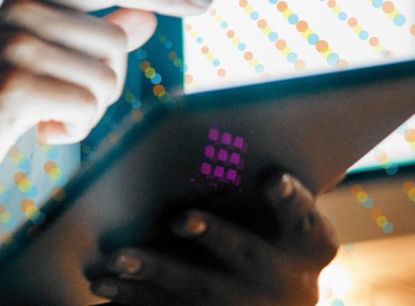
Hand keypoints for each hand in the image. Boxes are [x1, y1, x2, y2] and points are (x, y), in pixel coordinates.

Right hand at [0, 0, 210, 245]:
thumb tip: (146, 15)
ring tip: (45, 117)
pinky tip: (38, 132)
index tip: (207, 4)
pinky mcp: (15, 82)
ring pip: (105, 80)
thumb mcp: (50, 61)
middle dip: (104, 87)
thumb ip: (96, 36)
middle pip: (117, 45)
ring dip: (86, 114)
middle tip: (61, 103)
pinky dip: (71, 132)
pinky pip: (86, 109)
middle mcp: (24, 6)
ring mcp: (17, 41)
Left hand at [87, 169, 338, 304]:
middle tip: (181, 219)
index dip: (291, 198)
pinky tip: (104, 284)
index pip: (305, 217)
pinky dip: (134, 299)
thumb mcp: (284, 219)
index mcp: (310, 244)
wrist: (278, 305)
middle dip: (214, 236)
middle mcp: (288, 280)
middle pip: (247, 254)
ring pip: (200, 291)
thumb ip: (261, 188)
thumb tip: (205, 127)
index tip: (273, 178)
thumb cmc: (274, 238)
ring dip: (156, 271)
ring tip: (118, 257)